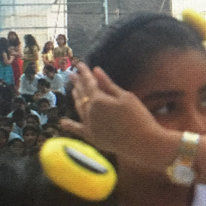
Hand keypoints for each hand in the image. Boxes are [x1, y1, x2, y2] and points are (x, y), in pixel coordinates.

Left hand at [63, 63, 177, 172]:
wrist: (142, 142)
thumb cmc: (138, 116)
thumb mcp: (125, 97)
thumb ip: (108, 84)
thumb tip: (96, 71)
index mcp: (98, 99)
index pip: (89, 82)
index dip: (84, 72)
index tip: (79, 64)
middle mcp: (90, 112)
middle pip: (82, 94)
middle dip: (78, 83)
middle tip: (72, 75)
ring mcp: (89, 125)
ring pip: (79, 108)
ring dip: (75, 98)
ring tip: (72, 89)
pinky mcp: (92, 137)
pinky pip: (78, 130)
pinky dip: (70, 125)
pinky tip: (62, 122)